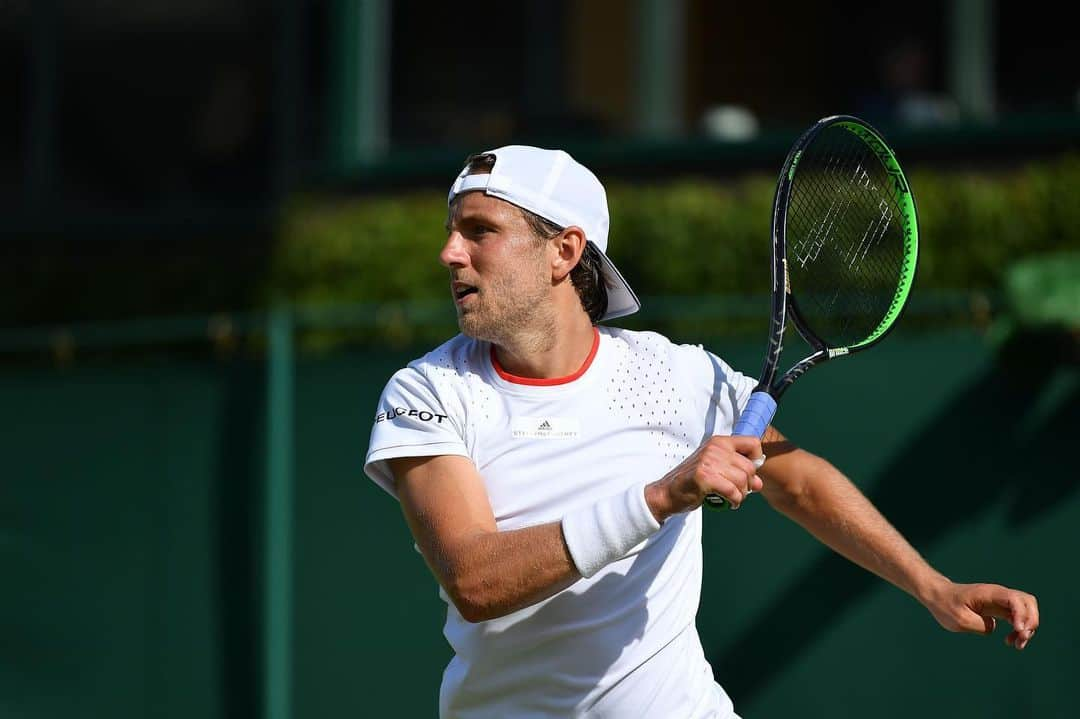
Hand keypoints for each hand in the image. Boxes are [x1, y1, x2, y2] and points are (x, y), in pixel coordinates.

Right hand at [645, 435, 764, 520]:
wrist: (667, 493)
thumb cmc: (693, 483)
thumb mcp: (717, 472)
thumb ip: (739, 473)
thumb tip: (759, 484)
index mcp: (719, 442)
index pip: (753, 443)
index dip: (757, 459)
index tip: (749, 473)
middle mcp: (715, 448)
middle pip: (750, 467)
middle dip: (748, 484)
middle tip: (739, 493)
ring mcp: (709, 461)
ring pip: (743, 480)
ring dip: (742, 495)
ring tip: (734, 499)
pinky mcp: (704, 477)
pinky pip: (733, 491)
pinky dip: (735, 501)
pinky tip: (730, 504)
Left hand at [924, 581, 1038, 649]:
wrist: (938, 597)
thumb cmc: (945, 605)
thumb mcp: (959, 620)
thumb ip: (980, 625)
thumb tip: (994, 628)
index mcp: (989, 593)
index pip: (1015, 599)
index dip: (1022, 615)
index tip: (1017, 630)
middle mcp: (998, 595)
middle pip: (1028, 602)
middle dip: (1030, 621)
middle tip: (1019, 638)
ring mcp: (1000, 601)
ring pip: (1026, 611)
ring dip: (1027, 628)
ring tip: (1016, 645)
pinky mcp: (999, 609)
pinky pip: (1018, 618)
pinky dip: (1019, 630)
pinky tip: (1010, 641)